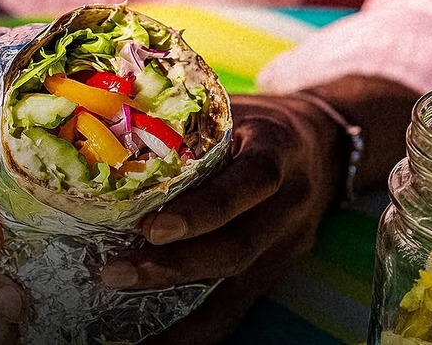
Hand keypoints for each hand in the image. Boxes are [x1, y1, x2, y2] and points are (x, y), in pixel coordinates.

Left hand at [100, 76, 417, 342]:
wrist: (323, 139)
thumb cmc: (256, 121)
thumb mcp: (231, 110)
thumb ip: (187, 129)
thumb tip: (108, 134)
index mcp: (279, 148)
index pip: (252, 182)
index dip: (205, 210)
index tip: (151, 226)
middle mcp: (291, 199)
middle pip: (240, 245)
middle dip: (174, 265)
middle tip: (115, 271)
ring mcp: (289, 239)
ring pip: (237, 279)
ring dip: (178, 297)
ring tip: (123, 300)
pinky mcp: (279, 266)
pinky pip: (239, 303)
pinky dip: (198, 326)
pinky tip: (159, 338)